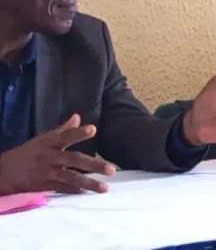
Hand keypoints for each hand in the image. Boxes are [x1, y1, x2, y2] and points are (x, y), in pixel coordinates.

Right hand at [0, 114, 115, 195]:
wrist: (4, 172)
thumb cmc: (28, 152)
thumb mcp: (44, 138)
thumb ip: (63, 129)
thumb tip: (78, 117)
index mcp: (49, 143)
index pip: (65, 136)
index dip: (78, 133)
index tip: (93, 129)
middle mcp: (50, 157)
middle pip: (73, 159)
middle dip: (93, 165)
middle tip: (111, 169)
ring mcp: (47, 173)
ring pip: (70, 178)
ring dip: (88, 183)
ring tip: (104, 188)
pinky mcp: (43, 185)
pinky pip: (61, 189)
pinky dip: (74, 191)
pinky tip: (87, 193)